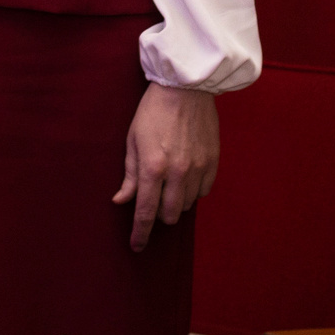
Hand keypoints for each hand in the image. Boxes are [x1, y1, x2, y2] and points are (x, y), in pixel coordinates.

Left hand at [113, 84, 217, 250]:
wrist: (186, 88)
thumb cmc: (153, 111)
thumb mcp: (132, 140)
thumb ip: (129, 174)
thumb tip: (121, 200)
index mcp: (153, 167)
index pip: (145, 212)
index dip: (140, 234)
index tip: (136, 246)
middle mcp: (177, 173)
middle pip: (169, 215)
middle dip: (159, 215)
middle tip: (153, 199)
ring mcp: (198, 169)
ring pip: (187, 205)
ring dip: (176, 201)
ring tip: (169, 182)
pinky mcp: (213, 162)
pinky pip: (203, 192)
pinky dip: (193, 191)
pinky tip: (185, 178)